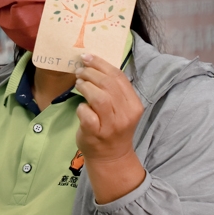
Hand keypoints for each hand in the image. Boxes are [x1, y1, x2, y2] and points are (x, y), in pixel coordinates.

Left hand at [74, 54, 145, 203]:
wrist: (111, 157)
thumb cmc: (113, 128)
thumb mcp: (121, 108)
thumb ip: (113, 90)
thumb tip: (95, 64)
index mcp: (134, 104)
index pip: (119, 77)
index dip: (101, 64)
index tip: (88, 57)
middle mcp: (126, 114)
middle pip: (109, 84)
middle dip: (91, 73)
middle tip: (80, 70)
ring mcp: (112, 125)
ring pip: (99, 97)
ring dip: (86, 86)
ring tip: (79, 83)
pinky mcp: (97, 133)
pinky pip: (87, 114)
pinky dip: (81, 107)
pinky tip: (80, 106)